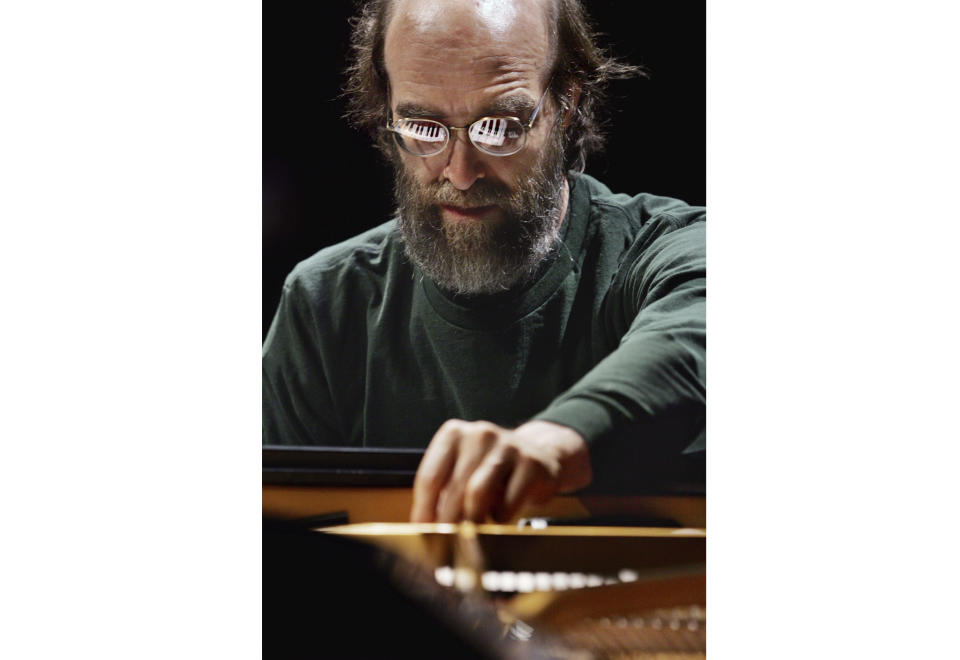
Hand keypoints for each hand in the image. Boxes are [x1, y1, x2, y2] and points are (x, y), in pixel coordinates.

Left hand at [410, 419, 592, 522]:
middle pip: (453, 489)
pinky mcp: (531, 464)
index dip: (424, 510)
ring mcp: (508, 446)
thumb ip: (443, 493)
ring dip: (472, 521)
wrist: (541, 455)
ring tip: (473, 532)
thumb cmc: (492, 470)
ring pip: (477, 494)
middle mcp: (480, 434)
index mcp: (454, 433)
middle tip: (445, 544)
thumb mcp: (463, 471)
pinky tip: (500, 516)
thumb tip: (426, 528)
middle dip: (447, 523)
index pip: (429, 477)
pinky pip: (508, 503)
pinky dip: (500, 517)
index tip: (422, 533)